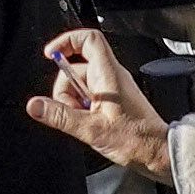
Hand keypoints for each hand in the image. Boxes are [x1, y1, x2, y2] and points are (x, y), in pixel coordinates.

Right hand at [24, 28, 170, 180]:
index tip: (50, 55)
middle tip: (70, 110)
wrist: (158, 154)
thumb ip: (60, 116)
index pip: (87, 39)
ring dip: (74, 101)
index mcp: (109, 74)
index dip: (66, 41)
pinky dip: (83, 107)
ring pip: (82, 83)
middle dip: (65, 88)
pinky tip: (90, 123)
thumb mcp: (92, 129)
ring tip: (84, 122)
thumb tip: (35, 105)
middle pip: (77, 66)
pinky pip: (90, 95)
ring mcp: (114, 87)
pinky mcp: (115, 100)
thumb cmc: (136, 140)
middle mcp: (112, 75)